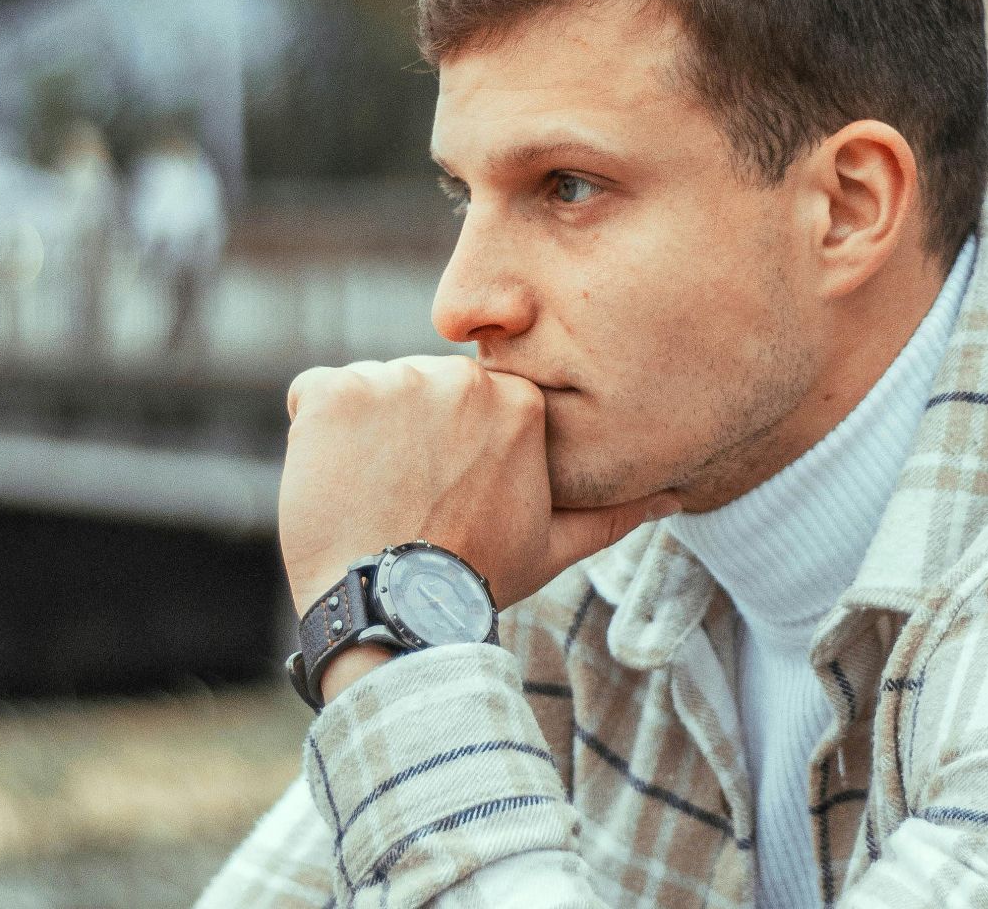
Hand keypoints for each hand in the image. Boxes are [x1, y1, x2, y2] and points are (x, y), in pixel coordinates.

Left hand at [278, 355, 679, 618]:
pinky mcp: (332, 393)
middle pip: (417, 391)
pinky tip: (331, 483)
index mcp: (516, 402)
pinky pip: (311, 396)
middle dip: (407, 436)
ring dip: (361, 437)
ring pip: (367, 394)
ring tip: (371, 499)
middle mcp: (458, 377)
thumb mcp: (554, 547)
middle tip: (405, 502)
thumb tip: (676, 497)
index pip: (468, 403)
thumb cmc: (473, 578)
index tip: (442, 494)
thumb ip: (611, 513)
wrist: (394, 609)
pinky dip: (312, 434)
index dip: (450, 449)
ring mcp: (392, 380)